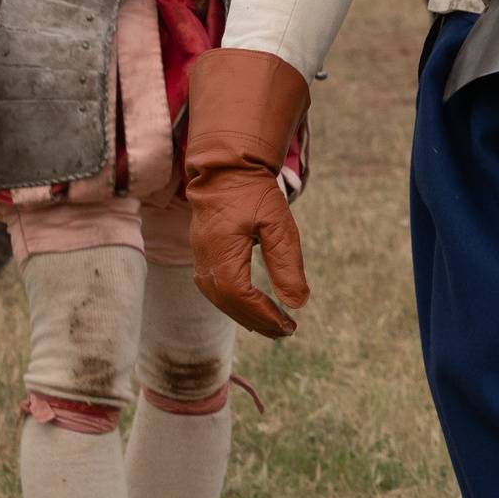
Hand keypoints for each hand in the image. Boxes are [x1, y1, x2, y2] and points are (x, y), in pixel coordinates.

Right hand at [183, 48, 313, 336]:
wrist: (225, 166)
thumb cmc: (253, 192)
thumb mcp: (278, 224)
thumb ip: (286, 264)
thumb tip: (297, 303)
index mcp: (222, 257)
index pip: (243, 300)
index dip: (267, 317)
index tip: (290, 326)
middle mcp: (206, 263)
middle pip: (230, 306)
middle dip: (259, 322)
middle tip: (287, 330)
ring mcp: (201, 259)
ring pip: (221, 300)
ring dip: (246, 316)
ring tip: (273, 324)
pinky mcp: (202, 254)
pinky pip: (216, 289)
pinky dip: (234, 303)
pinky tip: (251, 306)